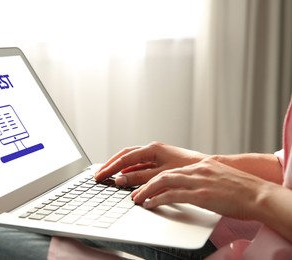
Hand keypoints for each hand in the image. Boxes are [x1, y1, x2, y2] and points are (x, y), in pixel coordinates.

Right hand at [95, 141, 206, 186]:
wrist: (208, 168)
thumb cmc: (188, 168)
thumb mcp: (161, 175)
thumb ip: (140, 178)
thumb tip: (120, 180)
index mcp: (152, 149)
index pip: (124, 158)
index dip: (110, 168)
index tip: (100, 176)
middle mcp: (152, 150)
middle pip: (125, 156)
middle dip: (110, 165)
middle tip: (98, 175)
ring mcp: (155, 156)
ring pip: (131, 161)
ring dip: (119, 168)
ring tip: (107, 176)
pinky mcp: (159, 162)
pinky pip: (139, 166)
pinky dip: (129, 172)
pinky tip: (124, 178)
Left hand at [131, 158, 268, 219]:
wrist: (258, 194)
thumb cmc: (242, 190)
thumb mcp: (220, 178)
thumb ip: (204, 179)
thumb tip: (194, 187)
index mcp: (201, 166)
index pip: (172, 170)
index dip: (155, 177)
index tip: (145, 183)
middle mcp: (196, 170)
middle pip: (163, 174)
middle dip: (146, 183)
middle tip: (134, 192)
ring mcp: (198, 181)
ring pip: (163, 182)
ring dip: (147, 191)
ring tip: (137, 199)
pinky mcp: (200, 194)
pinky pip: (172, 196)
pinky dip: (157, 200)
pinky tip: (150, 205)